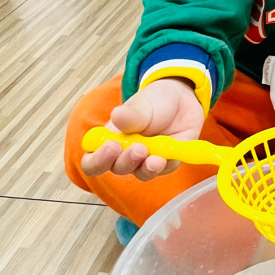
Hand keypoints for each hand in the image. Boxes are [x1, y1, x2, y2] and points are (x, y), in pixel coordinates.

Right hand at [81, 78, 204, 180]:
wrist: (182, 101)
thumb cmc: (153, 103)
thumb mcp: (142, 104)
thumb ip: (131, 114)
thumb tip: (117, 116)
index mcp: (109, 140)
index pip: (92, 161)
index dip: (97, 160)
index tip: (111, 148)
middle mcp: (125, 155)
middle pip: (118, 168)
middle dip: (127, 161)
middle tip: (139, 148)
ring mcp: (146, 161)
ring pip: (142, 173)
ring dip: (147, 167)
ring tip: (156, 158)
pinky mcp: (166, 163)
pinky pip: (166, 169)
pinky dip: (169, 162)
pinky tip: (173, 151)